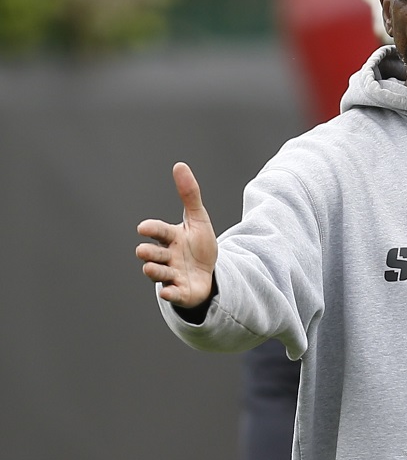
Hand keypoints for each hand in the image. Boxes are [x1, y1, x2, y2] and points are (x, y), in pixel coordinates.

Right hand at [136, 162, 217, 307]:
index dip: (152, 229)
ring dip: (154, 271)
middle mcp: (168, 257)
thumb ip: (189, 194)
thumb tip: (180, 165)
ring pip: (160, 274)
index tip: (143, 228)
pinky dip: (170, 294)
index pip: (159, 232)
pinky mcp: (181, 292)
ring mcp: (173, 275)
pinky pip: (173, 294)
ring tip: (149, 268)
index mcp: (171, 238)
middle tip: (144, 251)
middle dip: (149, 253)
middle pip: (154, 254)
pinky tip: (166, 293)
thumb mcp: (198, 219)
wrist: (210, 273)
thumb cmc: (198, 245)